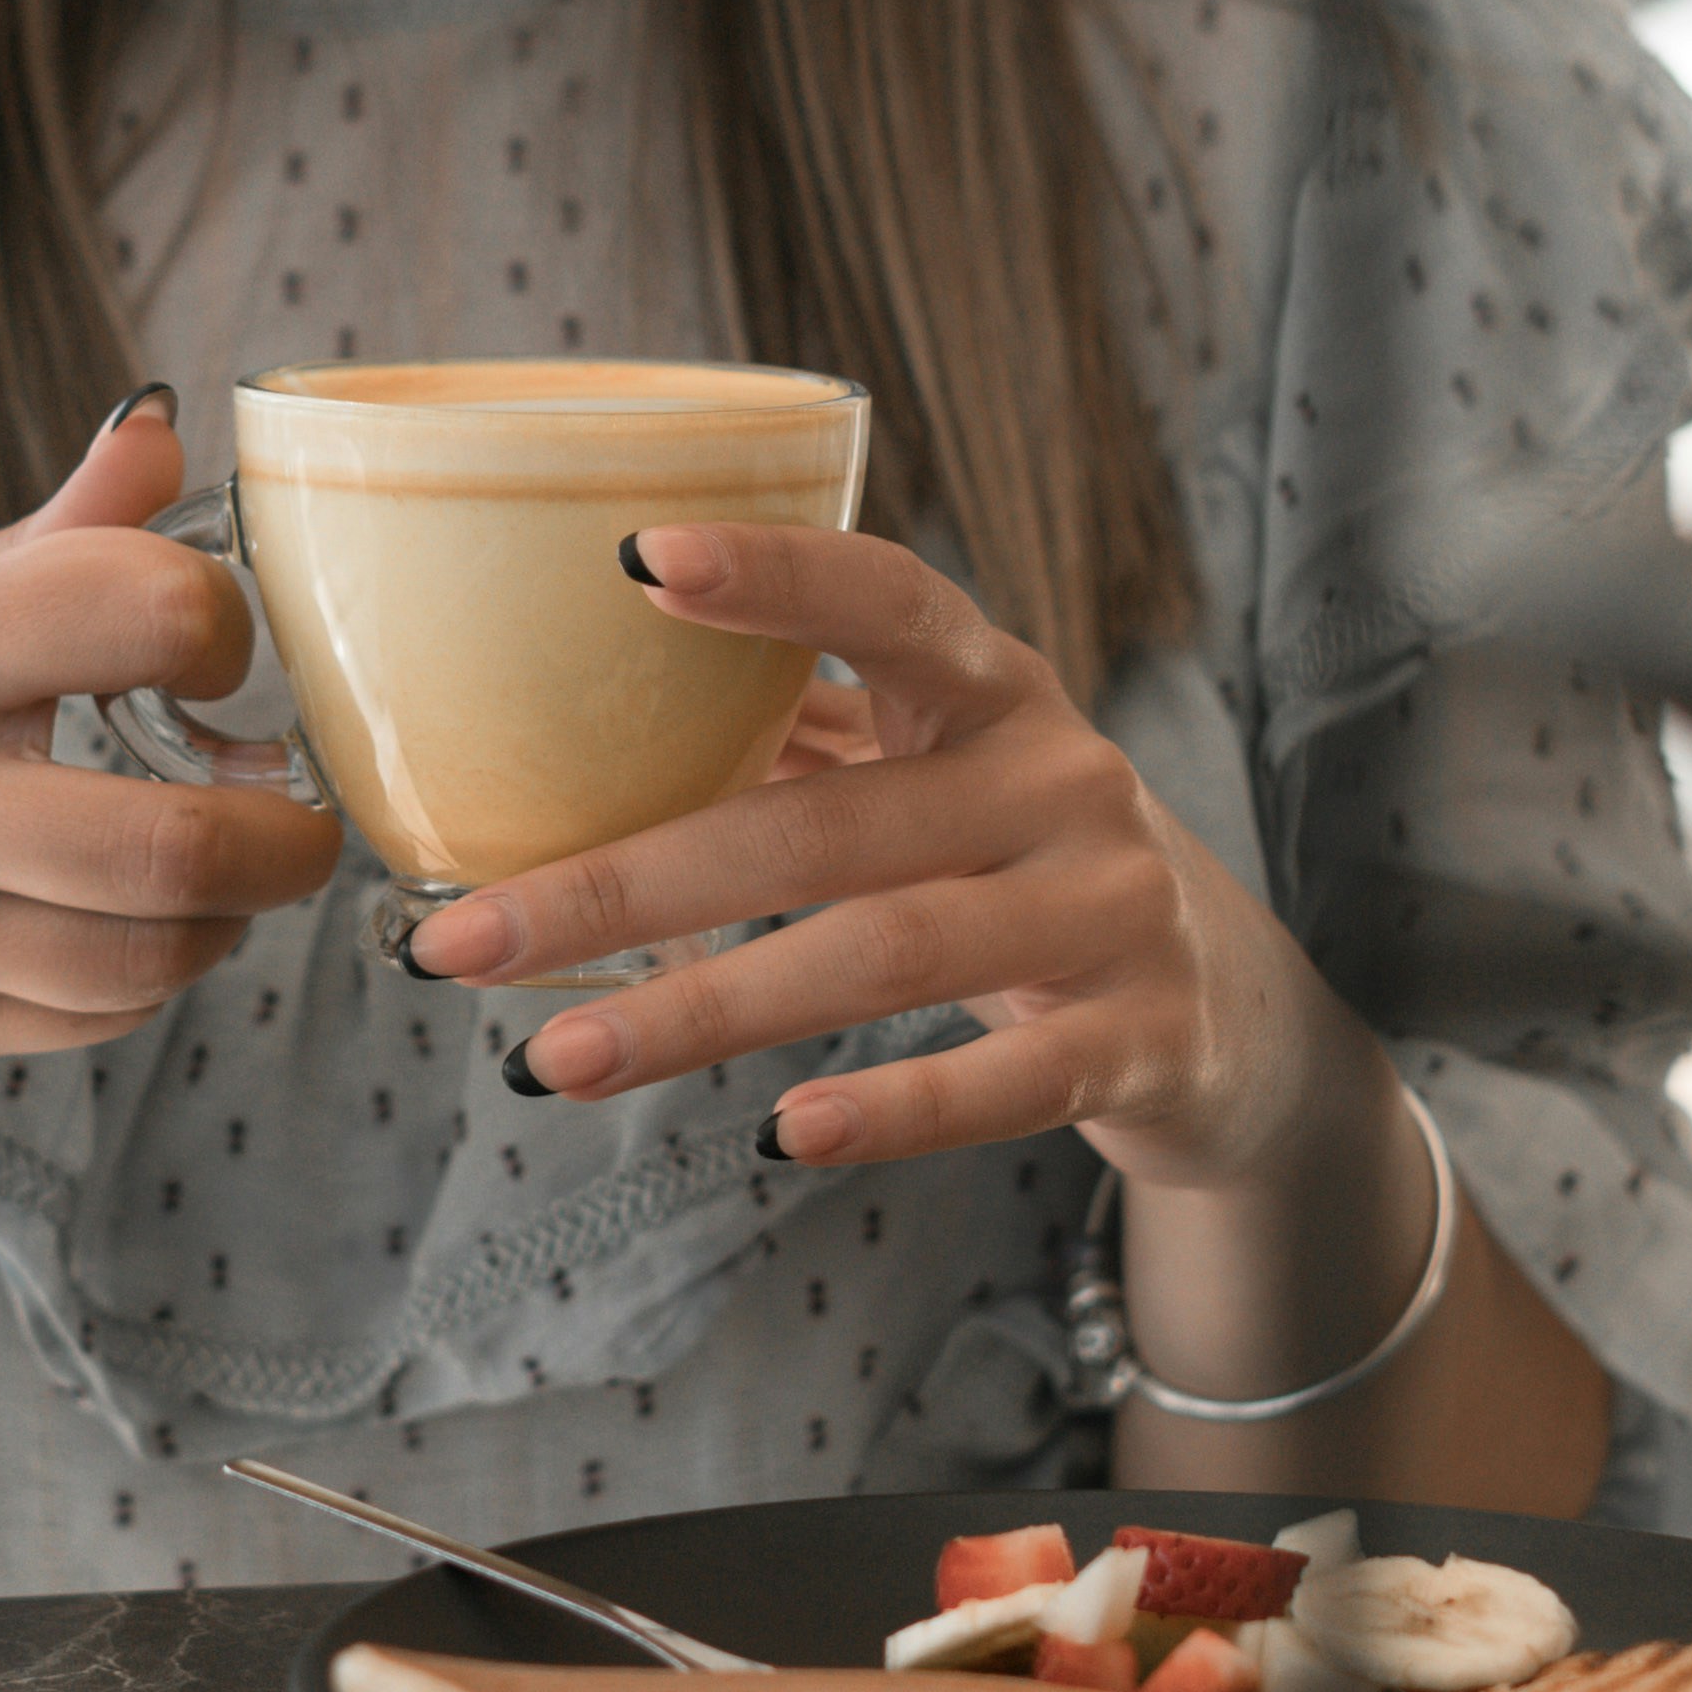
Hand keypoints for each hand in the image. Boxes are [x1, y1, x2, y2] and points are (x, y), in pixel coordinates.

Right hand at [0, 403, 336, 1171]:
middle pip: (172, 840)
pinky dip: (152, 975)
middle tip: (301, 816)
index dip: (223, 625)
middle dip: (286, 836)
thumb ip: (50, 536)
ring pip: (146, 953)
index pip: (141, 610)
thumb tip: (171, 433)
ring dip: (230, 915)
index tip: (217, 650)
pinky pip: (93, 1019)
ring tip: (231, 873)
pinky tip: (140, 925)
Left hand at [400, 520, 1388, 1208]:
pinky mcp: (1143, 1041)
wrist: (1234, 1022)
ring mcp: (1109, 908)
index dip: (778, 575)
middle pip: (827, 823)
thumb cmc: (1016, 873)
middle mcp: (1058, 779)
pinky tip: (782, 1132)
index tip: (634, 559)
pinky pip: (1005, 1082)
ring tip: (555, 1058)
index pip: (891, 602)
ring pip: (889, 951)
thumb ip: (792, 742)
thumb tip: (547, 721)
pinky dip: (895, 1109)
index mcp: (994, 690)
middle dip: (628, 883)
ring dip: (707, 1008)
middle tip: (458, 937)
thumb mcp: (932, 781)